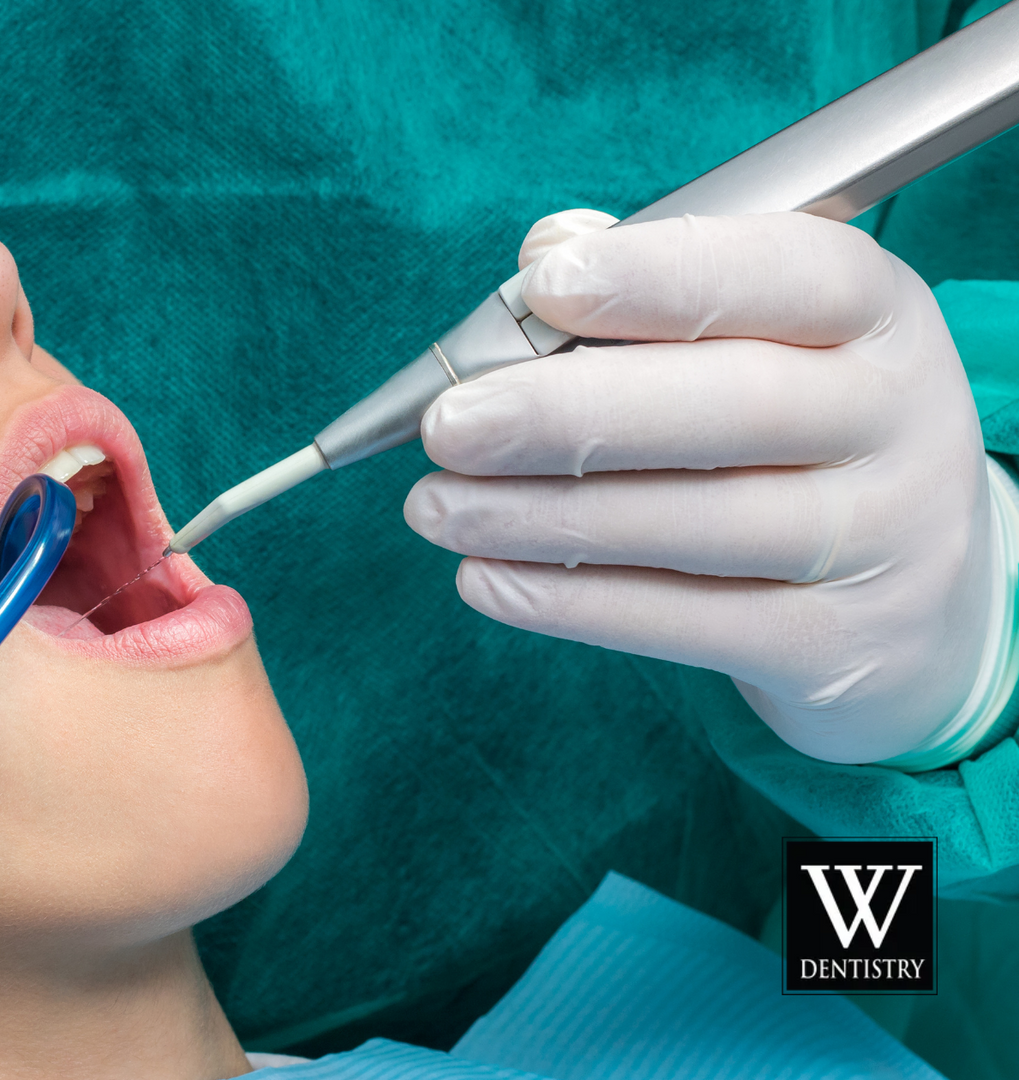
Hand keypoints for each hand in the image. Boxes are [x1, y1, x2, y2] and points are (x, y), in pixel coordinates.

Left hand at [404, 209, 1008, 764]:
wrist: (916, 601)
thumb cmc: (793, 437)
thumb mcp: (761, 342)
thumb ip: (654, 289)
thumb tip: (549, 247)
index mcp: (878, 314)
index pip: (786, 273)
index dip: (661, 275)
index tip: (544, 285)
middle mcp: (900, 419)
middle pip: (731, 406)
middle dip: (566, 414)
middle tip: (448, 425)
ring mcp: (883, 540)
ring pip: (696, 525)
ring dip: (541, 517)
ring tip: (434, 507)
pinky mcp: (839, 646)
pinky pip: (687, 624)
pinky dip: (570, 604)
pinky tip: (484, 578)